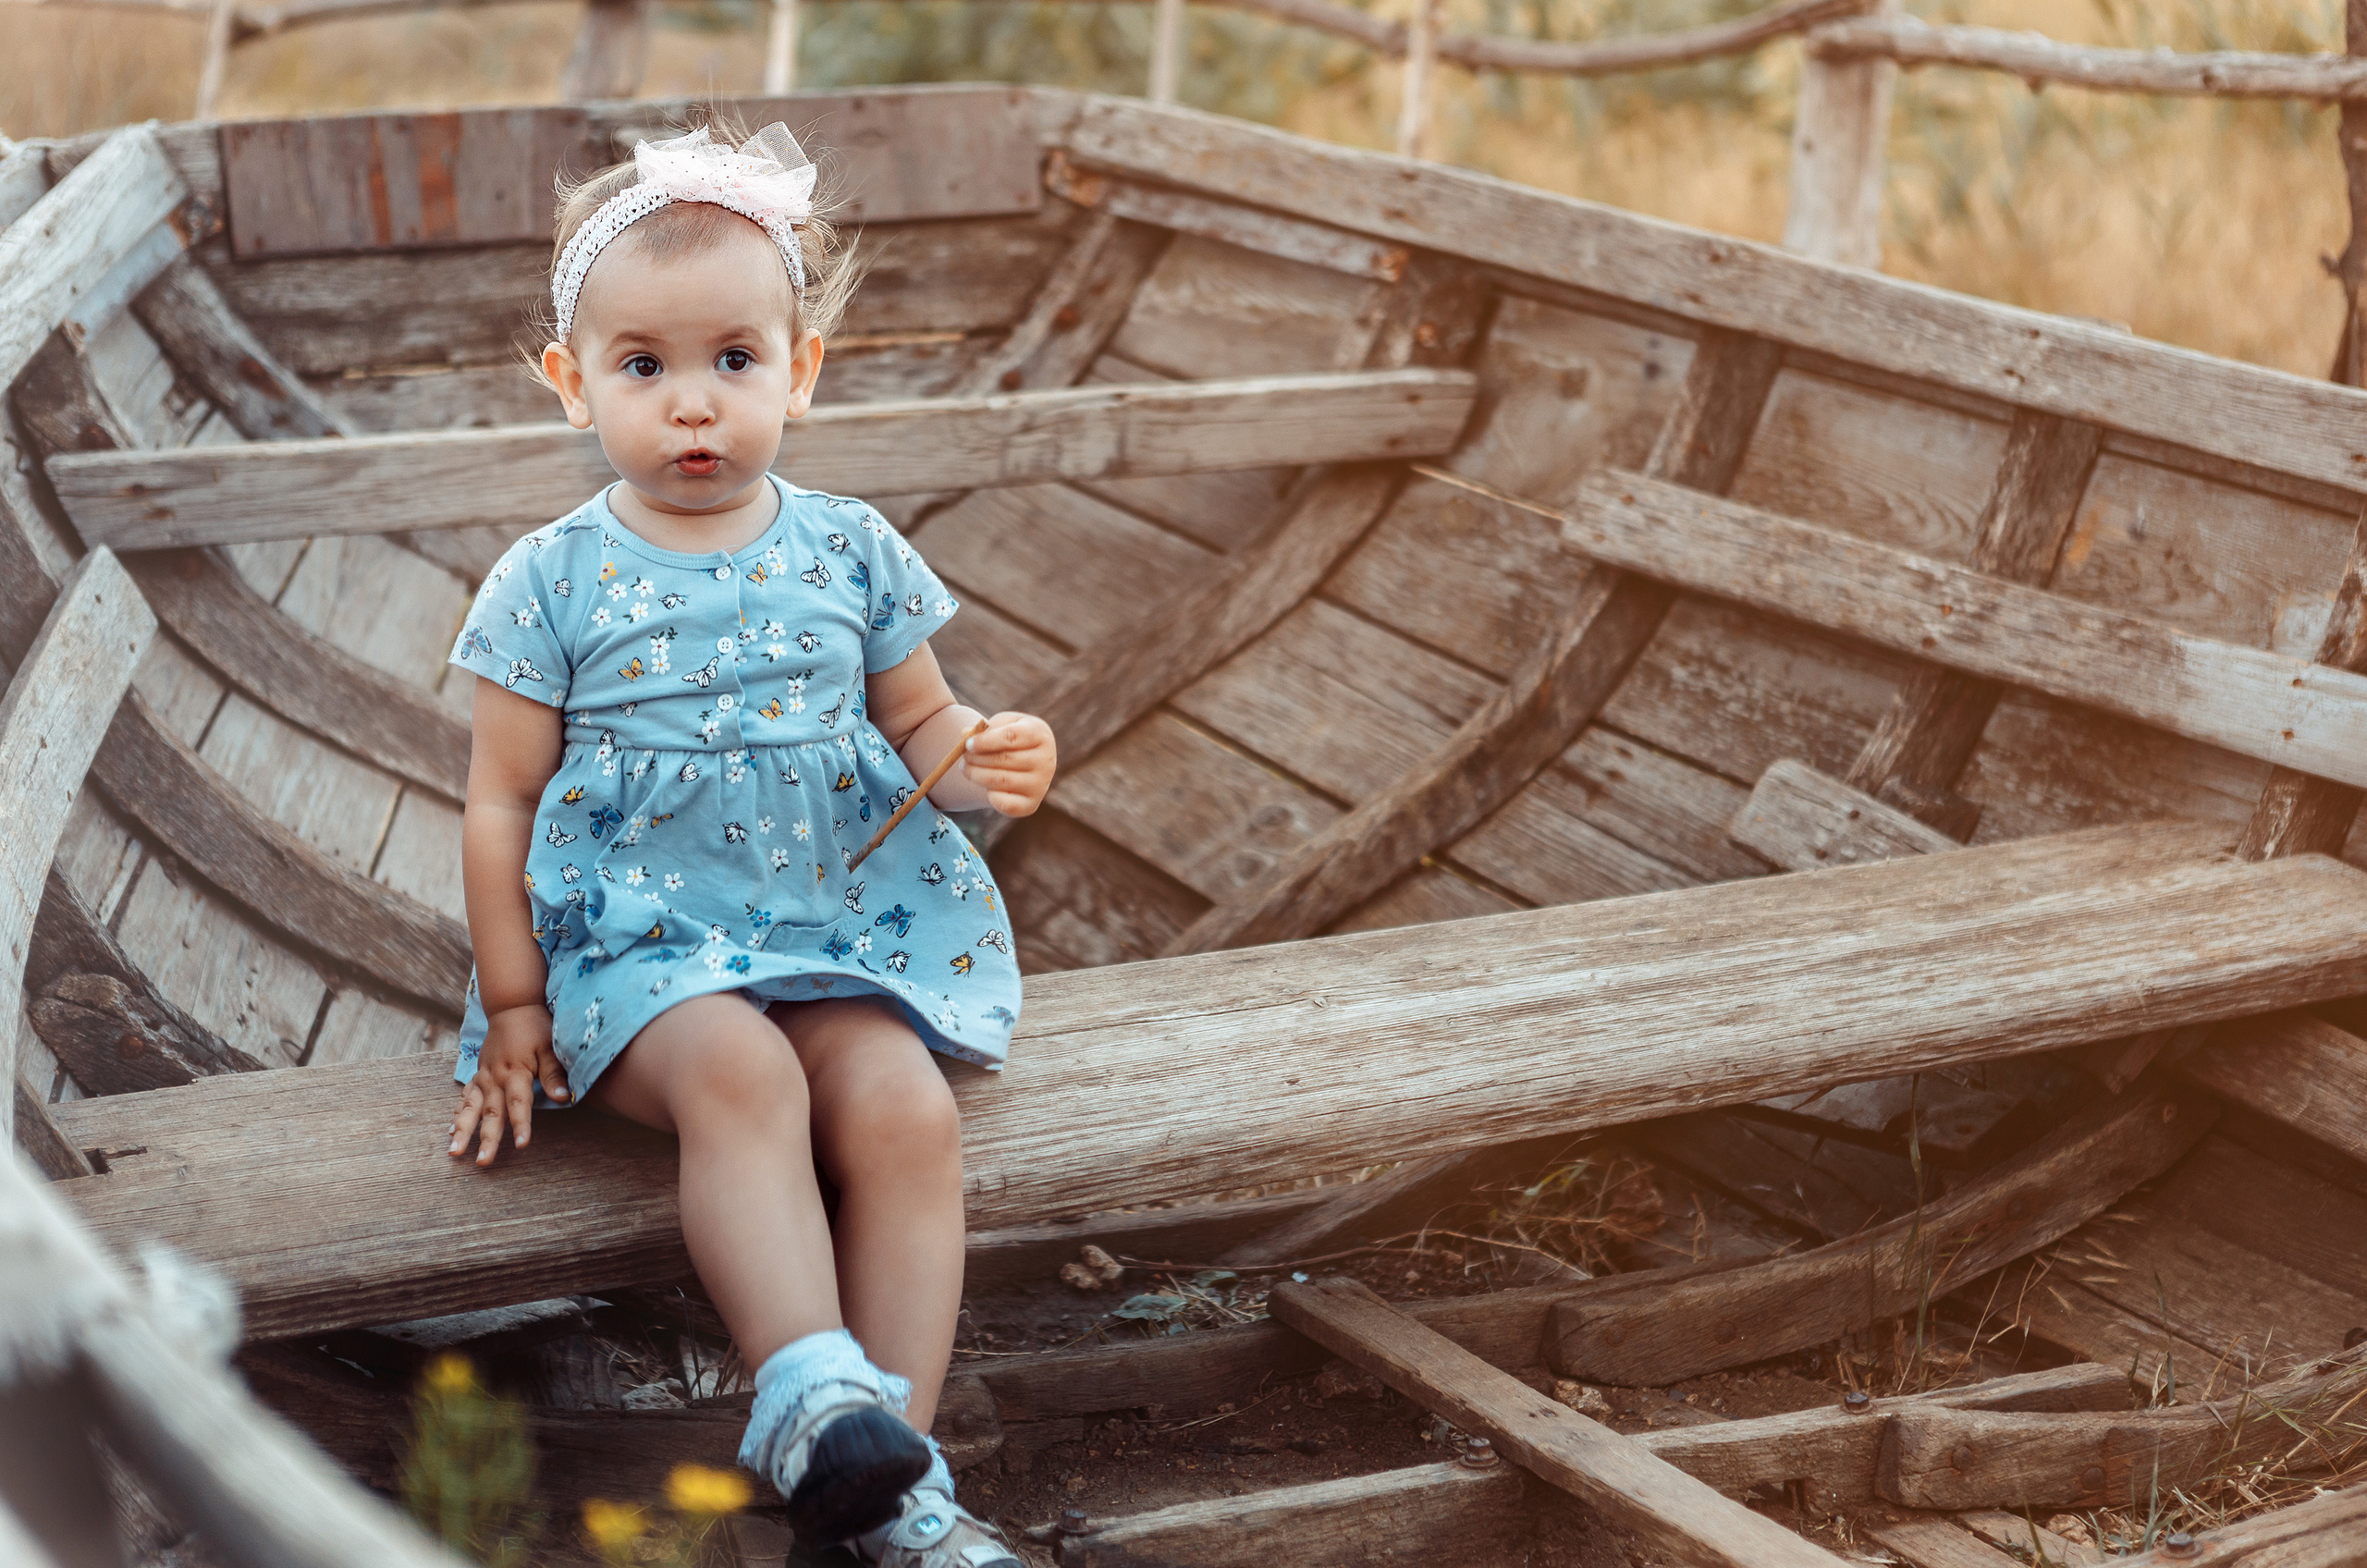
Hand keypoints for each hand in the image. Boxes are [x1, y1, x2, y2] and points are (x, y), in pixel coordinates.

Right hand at [449, 1002, 569, 1166]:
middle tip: (482, 1162)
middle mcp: (494, 1078)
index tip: (521, 1146)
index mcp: (514, 1072)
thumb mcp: (549, 1048)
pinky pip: (464, 1098)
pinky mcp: (478, 1075)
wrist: (512, 1007)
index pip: (519, 1104)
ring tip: (454, 1152)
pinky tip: (451, 1131)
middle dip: (486, 1139)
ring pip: (470, 1108)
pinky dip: (458, 1114)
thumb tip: (565, 1098)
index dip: (521, 1125)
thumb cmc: (535, 1028)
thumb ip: (554, 1075)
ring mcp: (483, 1077)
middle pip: (491, 1113)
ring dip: (462, 1131)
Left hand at [962, 711, 1055, 816]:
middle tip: (963, 756)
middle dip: (977, 758)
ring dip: (976, 775)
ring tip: (965, 768)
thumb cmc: (1010, 739)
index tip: (967, 744)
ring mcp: (1040, 785)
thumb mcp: (1001, 725)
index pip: (1011, 737)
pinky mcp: (1031, 805)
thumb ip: (984, 729)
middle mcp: (1046, 760)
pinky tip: (983, 786)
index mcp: (1040, 734)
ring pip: (1001, 780)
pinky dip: (989, 796)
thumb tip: (965, 735)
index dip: (986, 741)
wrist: (1024, 760)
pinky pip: (1005, 804)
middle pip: (1005, 759)